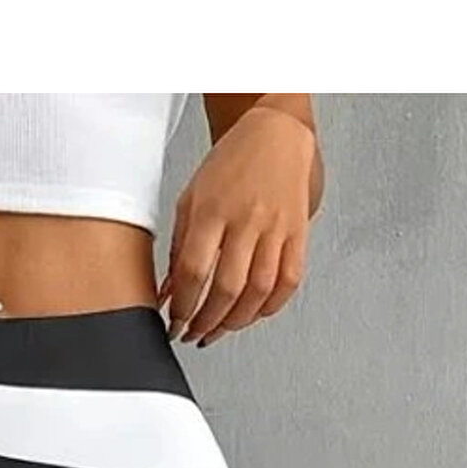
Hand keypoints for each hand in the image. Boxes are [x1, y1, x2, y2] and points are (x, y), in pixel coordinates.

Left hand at [161, 105, 314, 343]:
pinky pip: (289, 282)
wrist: (274, 134)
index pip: (193, 271)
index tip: (174, 323)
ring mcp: (276, 227)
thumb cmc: (231, 164)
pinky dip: (270, 307)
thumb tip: (168, 293)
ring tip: (220, 329)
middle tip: (195, 334)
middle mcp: (247, 219)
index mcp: (213, 209)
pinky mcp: (298, 233)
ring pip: (258, 291)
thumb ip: (178, 247)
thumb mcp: (191, 199)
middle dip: (207, 322)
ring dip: (236, 321)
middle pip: (226, 288)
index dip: (182, 306)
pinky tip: (253, 314)